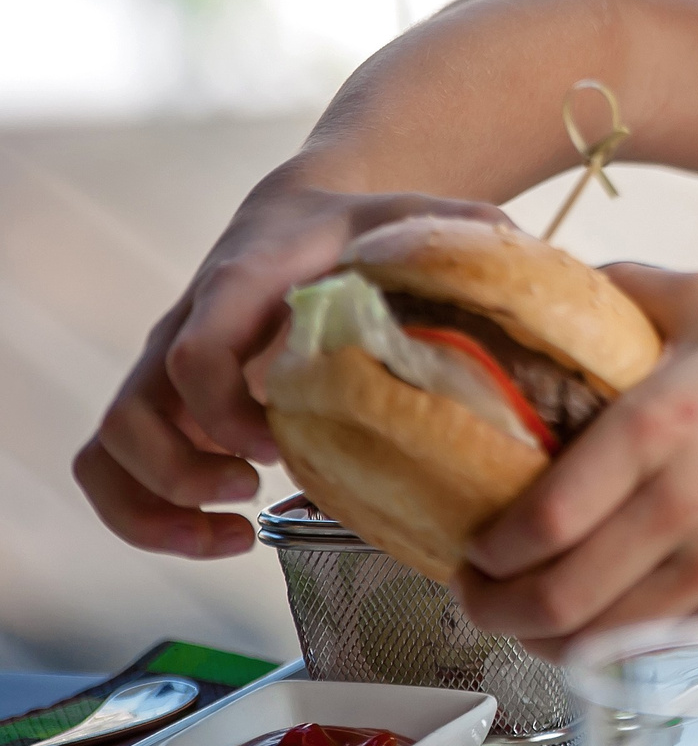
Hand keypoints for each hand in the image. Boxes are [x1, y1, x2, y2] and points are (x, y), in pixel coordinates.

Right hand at [75, 183, 510, 557]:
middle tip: (254, 489)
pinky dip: (146, 517)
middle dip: (183, 474)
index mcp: (241, 283)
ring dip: (158, 506)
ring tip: (236, 527)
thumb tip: (541, 278)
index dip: (227, 409)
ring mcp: (163, 372)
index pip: (196, 349)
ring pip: (109, 450)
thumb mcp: (413, 217)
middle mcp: (184, 328)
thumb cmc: (359, 225)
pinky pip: (108, 469)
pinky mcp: (162, 405)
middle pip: (133, 416)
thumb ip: (467, 238)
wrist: (302, 211)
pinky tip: (222, 535)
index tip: (280, 439)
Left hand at [456, 266, 697, 658]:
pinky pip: (655, 646)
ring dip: (543, 640)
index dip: (484, 554)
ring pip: (599, 640)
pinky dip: (610, 647)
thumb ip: (624, 288)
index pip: (538, 525)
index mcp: (655, 430)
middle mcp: (678, 507)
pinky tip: (596, 622)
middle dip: (494, 610)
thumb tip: (546, 275)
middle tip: (476, 596)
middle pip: (555, 598)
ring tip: (525, 618)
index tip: (467, 547)